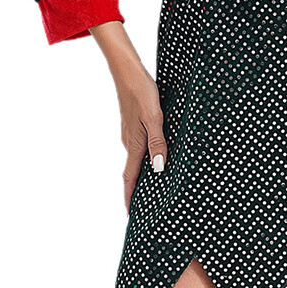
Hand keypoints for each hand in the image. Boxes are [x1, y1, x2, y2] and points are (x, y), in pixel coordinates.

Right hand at [114, 62, 166, 206]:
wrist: (128, 72)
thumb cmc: (142, 93)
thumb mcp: (155, 117)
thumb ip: (158, 143)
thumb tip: (158, 169)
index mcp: (134, 144)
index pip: (130, 178)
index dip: (130, 197)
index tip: (130, 215)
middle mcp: (129, 142)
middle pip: (131, 173)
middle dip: (135, 191)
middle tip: (143, 209)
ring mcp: (129, 134)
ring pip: (135, 160)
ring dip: (139, 176)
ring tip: (150, 189)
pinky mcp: (133, 126)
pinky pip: (137, 149)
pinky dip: (142, 161)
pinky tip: (152, 160)